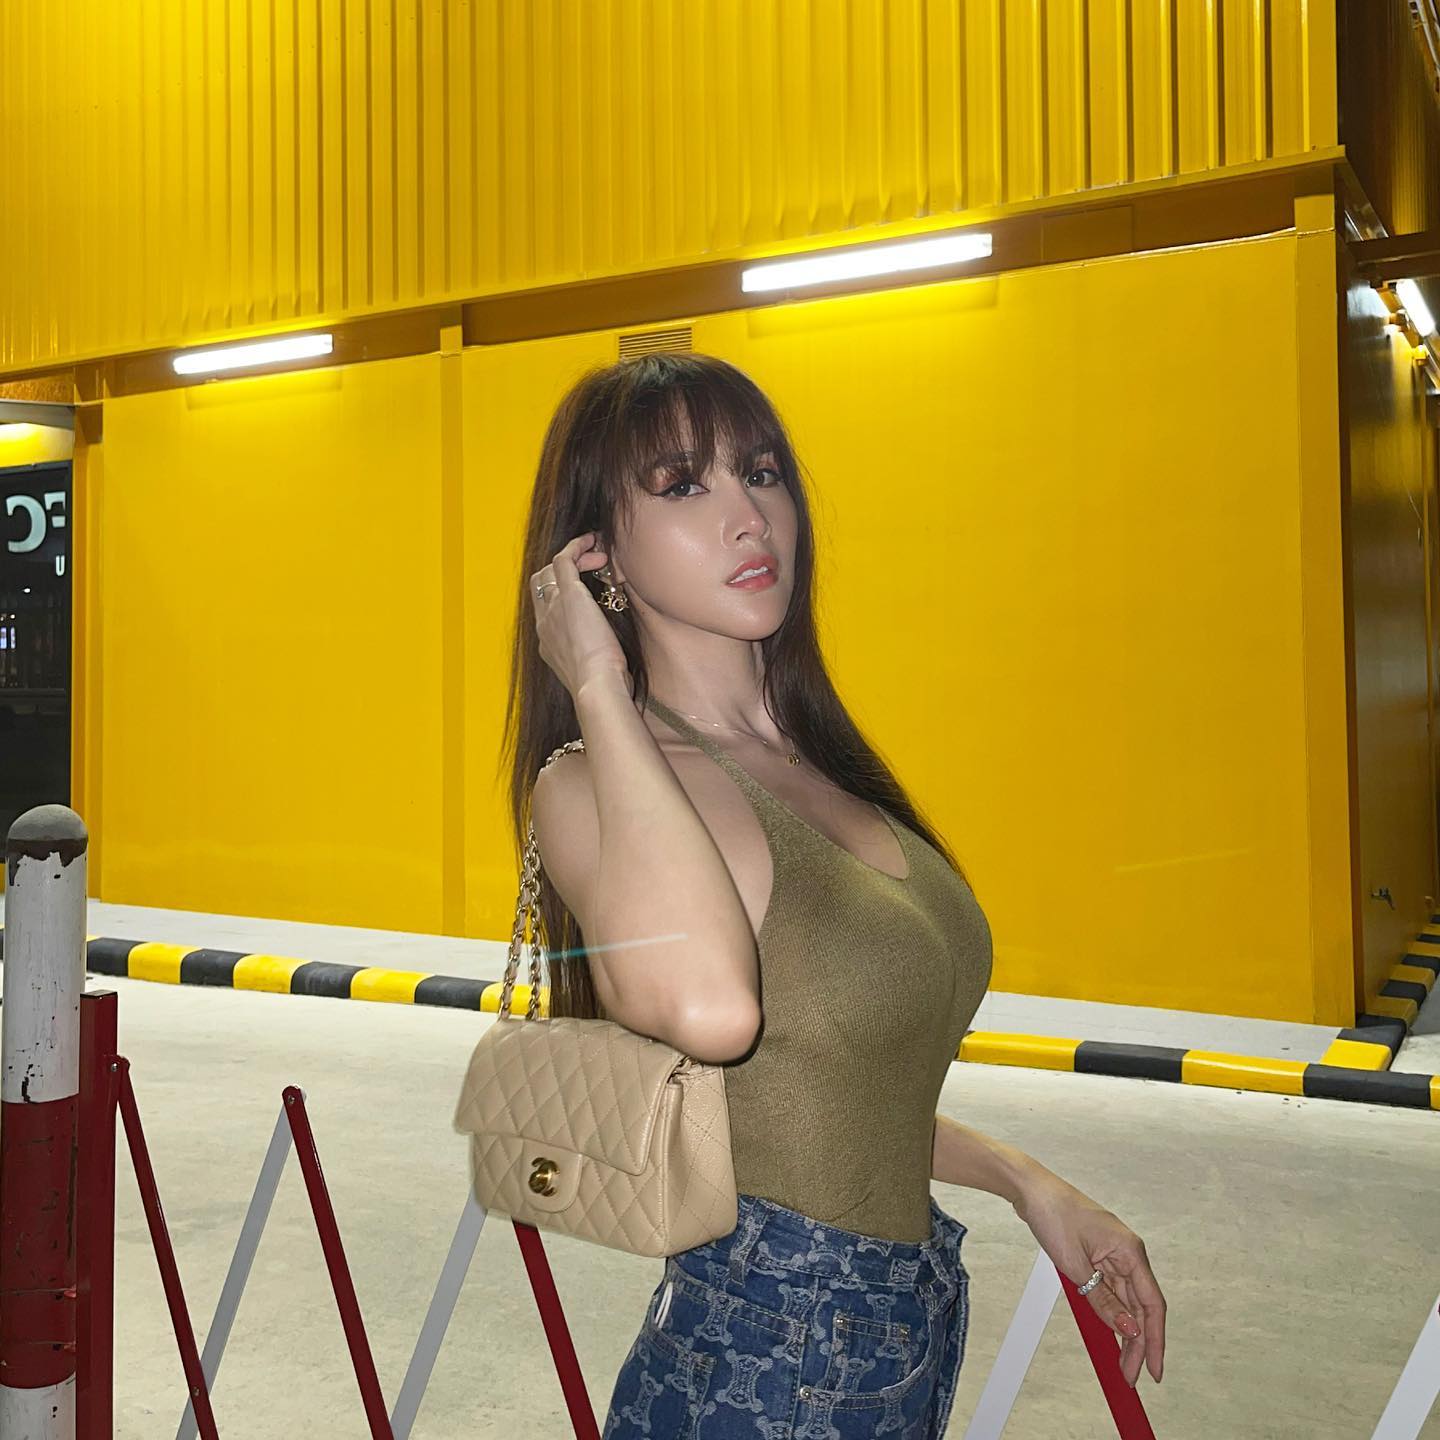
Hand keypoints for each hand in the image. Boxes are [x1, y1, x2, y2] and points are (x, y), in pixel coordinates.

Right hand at [530, 531, 631, 700]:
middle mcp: (543, 623)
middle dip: (560, 571)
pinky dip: (577, 547)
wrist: (595, 687)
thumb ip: (596, 657)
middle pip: (540, 584)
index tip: (585, 590)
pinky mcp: (569, 596)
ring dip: (573, 557)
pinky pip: (564, 559)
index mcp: (547, 643)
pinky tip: (593, 541)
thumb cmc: (603, 686)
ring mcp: (552, 608)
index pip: (544, 608)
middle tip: (589, 567)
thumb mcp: (594, 670)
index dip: (560, 592)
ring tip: (597, 553)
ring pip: (549, 570)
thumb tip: (614, 659)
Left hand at [1011, 1172, 1165, 1386]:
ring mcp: (1112, 1255)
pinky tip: (1109, 1333)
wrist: (1031, 1189)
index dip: (1155, 1340)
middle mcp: (1127, 1253)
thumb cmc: (1054, 1214)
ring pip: (1125, 1302)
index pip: (1152, 1305)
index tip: (1154, 1370)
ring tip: (1121, 1363)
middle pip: (1139, 1307)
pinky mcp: (1097, 1256)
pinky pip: (1110, 1291)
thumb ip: (1103, 1301)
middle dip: (1137, 1344)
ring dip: (1123, 1332)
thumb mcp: (1076, 1266)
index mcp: (1130, 1251)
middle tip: (1131, 1376)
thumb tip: (1128, 1330)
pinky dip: (1109, 1312)